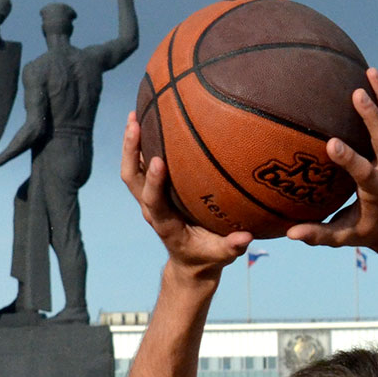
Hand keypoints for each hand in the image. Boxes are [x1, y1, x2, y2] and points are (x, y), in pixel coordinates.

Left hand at [120, 111, 252, 277]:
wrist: (190, 263)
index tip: (158, 160)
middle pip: (132, 177)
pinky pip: (142, 165)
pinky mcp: (154, 190)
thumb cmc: (207, 257)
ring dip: (131, 143)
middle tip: (135, 124)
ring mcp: (150, 198)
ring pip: (133, 168)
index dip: (154, 181)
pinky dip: (141, 144)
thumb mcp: (221, 256)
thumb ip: (231, 247)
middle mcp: (151, 208)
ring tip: (134, 113)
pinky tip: (149, 119)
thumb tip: (246, 237)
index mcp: (165, 223)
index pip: (154, 199)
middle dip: (131, 151)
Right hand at [284, 69, 377, 258]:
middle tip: (357, 93)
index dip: (350, 159)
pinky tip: (372, 76)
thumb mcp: (345, 238)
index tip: (331, 143)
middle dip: (373, 117)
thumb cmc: (370, 232)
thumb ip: (319, 235)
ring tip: (370, 72)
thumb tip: (289, 235)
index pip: (364, 173)